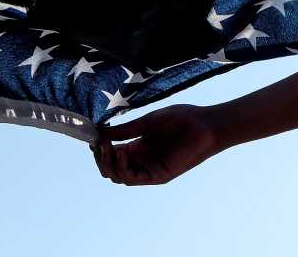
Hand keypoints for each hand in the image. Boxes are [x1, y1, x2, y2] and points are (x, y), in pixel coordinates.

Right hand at [91, 104, 223, 184]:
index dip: (99, 148)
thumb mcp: (148, 122)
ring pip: (118, 176)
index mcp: (138, 146)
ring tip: (108, 148)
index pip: (111, 154)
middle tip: (98, 144)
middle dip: (100, 158)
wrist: (205, 125)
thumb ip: (126, 130)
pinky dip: (123, 168)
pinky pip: (133, 179)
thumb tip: (100, 132)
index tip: (92, 137)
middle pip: (111, 168)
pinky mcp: (157, 176)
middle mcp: (141, 160)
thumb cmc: (181, 119)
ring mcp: (148, 169)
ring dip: (109, 163)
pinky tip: (122, 152)